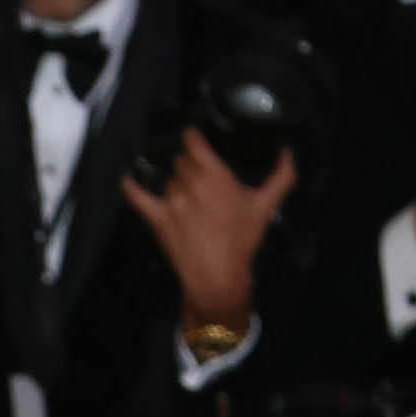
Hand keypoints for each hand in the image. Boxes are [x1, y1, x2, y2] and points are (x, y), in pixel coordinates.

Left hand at [121, 128, 294, 340]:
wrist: (218, 278)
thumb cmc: (242, 242)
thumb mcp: (266, 208)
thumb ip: (281, 177)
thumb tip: (288, 153)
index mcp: (215, 175)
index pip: (193, 142)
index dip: (192, 138)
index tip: (193, 139)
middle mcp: (191, 183)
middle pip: (181, 162)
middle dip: (188, 166)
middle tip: (197, 178)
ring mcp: (172, 201)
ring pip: (168, 180)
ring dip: (174, 183)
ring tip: (184, 196)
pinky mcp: (158, 219)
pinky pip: (138, 197)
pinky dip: (131, 187)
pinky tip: (127, 178)